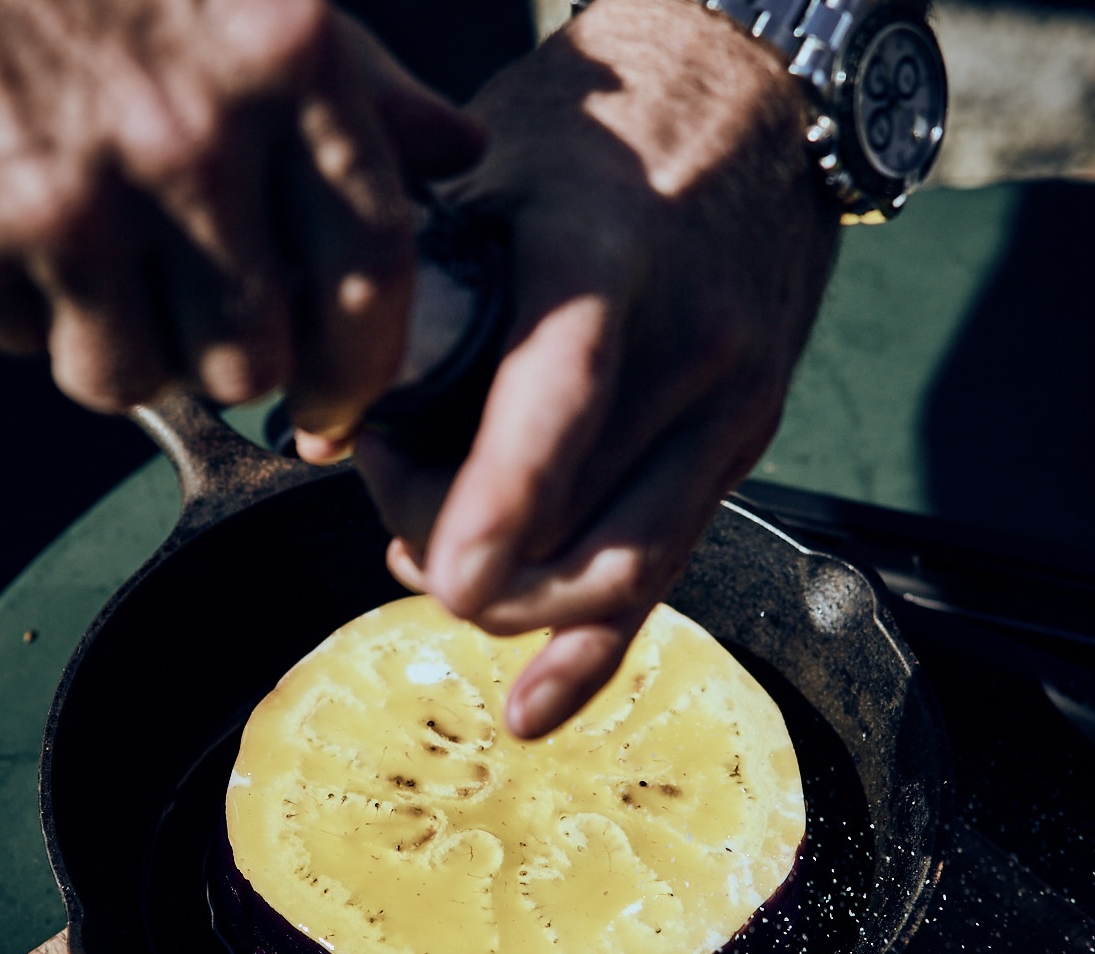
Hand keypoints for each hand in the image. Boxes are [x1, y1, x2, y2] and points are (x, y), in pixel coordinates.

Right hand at [0, 0, 482, 423]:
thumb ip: (356, 77)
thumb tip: (455, 151)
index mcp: (281, 56)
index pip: (372, 268)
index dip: (365, 362)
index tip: (339, 400)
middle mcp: (185, 136)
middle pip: (251, 357)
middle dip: (232, 359)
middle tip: (201, 320)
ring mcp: (64, 196)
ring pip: (134, 378)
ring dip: (125, 345)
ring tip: (96, 262)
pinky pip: (25, 343)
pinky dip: (27, 308)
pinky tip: (9, 217)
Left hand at [354, 0, 839, 737]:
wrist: (758, 105)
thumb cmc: (608, 129)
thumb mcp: (497, 170)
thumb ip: (419, 292)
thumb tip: (336, 428)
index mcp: (613, 262)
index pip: (561, 398)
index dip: (499, 498)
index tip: (439, 571)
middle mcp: (692, 350)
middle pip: (580, 517)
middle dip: (457, 546)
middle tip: (388, 494)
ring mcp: (730, 409)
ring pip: (623, 568)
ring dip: (513, 597)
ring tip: (435, 564)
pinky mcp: (741, 446)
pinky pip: (666, 568)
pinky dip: (596, 647)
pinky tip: (538, 706)